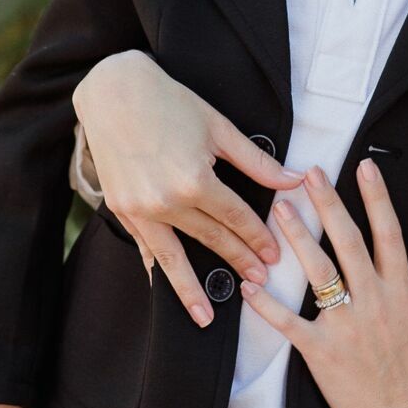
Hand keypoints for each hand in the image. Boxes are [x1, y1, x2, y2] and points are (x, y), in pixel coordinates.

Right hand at [74, 51, 302, 327]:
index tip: (274, 256)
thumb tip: (294, 180)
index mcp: (195, 180)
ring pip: (174, 255)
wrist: (114, 91)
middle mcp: (166, 201)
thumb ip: (257, 161)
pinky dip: (156, 266)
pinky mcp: (120, 207)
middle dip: (238, 260)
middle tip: (259, 282)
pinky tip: (165, 286)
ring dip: (191, 287)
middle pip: (211, 238)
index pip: (236, 218)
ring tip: (206, 316)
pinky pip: (144, 245)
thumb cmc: (170, 101)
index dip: (257, 237)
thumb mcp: (219, 127)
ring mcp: (140, 208)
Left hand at [241, 161, 407, 407]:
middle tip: (309, 173)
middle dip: (328, 204)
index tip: (364, 167)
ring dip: (297, 239)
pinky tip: (247, 284)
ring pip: (319, 272)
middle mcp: (373, 300)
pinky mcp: (321, 351)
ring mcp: (346, 325)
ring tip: (280, 210)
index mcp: (401, 290)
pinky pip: (289, 323)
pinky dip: (266, 305)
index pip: (389, 233)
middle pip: (348, 242)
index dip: (377, 198)